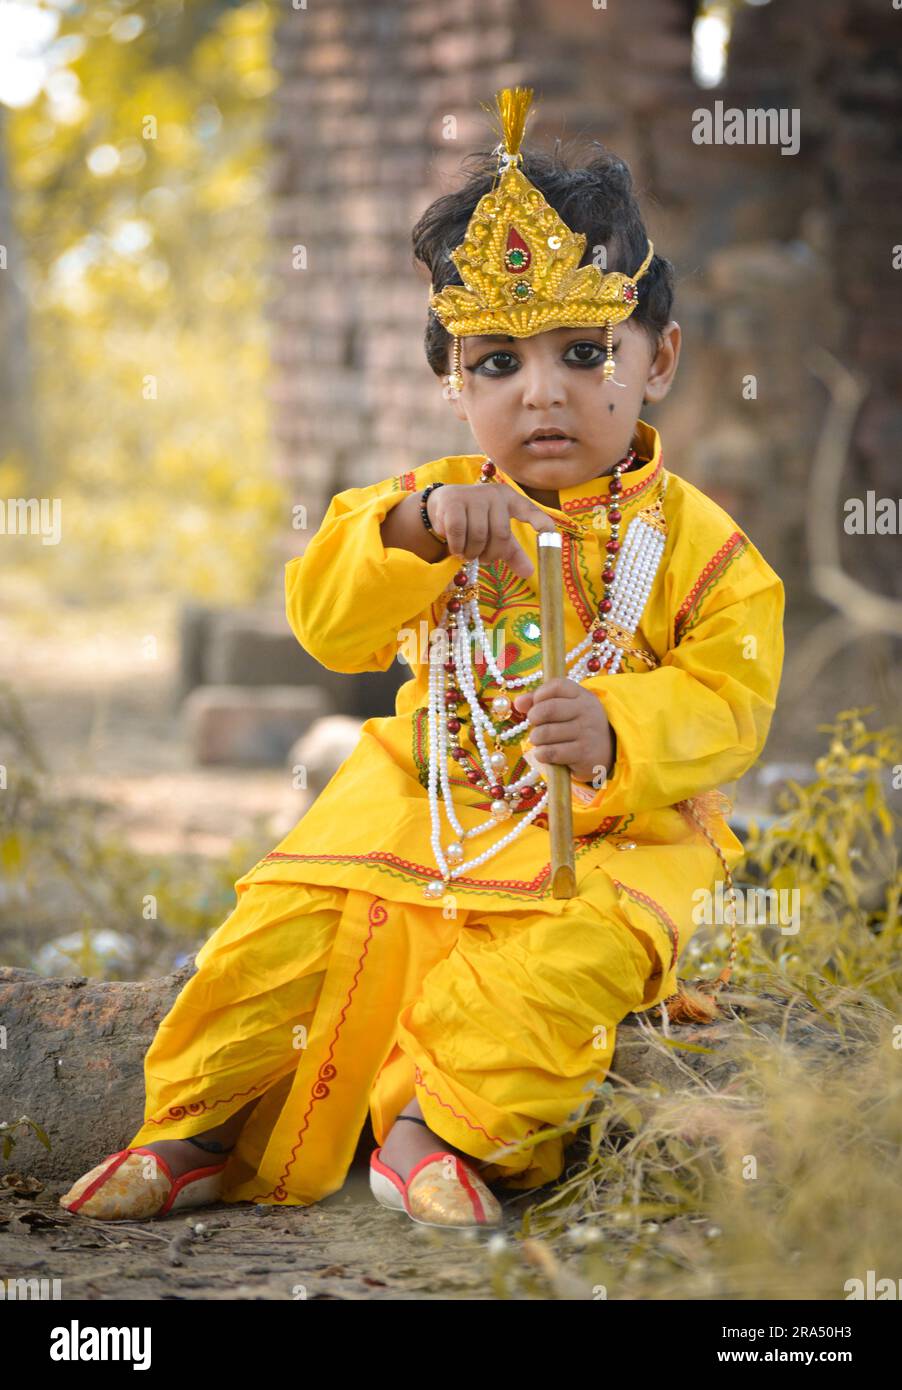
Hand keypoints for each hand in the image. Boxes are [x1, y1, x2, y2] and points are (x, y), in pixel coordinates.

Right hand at [426, 482, 558, 578]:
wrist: (443, 505)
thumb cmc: (476, 521)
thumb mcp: (496, 536)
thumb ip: (512, 552)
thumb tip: (529, 573)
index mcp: (510, 500)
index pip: (529, 510)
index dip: (540, 521)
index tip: (550, 532)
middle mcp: (494, 494)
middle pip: (501, 533)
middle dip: (492, 554)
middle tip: (484, 560)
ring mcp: (473, 496)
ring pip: (479, 535)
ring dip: (473, 553)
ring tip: (468, 554)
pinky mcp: (453, 502)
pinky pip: (459, 532)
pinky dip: (458, 547)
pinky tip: (457, 549)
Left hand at [513, 678, 613, 785]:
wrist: (608, 749)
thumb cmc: (577, 725)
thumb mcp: (566, 707)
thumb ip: (540, 701)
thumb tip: (518, 703)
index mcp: (582, 695)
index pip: (556, 686)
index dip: (539, 695)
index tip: (536, 705)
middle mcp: (586, 711)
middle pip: (548, 709)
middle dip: (534, 717)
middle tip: (535, 724)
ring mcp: (586, 732)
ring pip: (546, 733)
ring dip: (536, 739)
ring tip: (540, 740)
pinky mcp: (583, 753)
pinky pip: (551, 752)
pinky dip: (541, 754)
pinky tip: (544, 753)